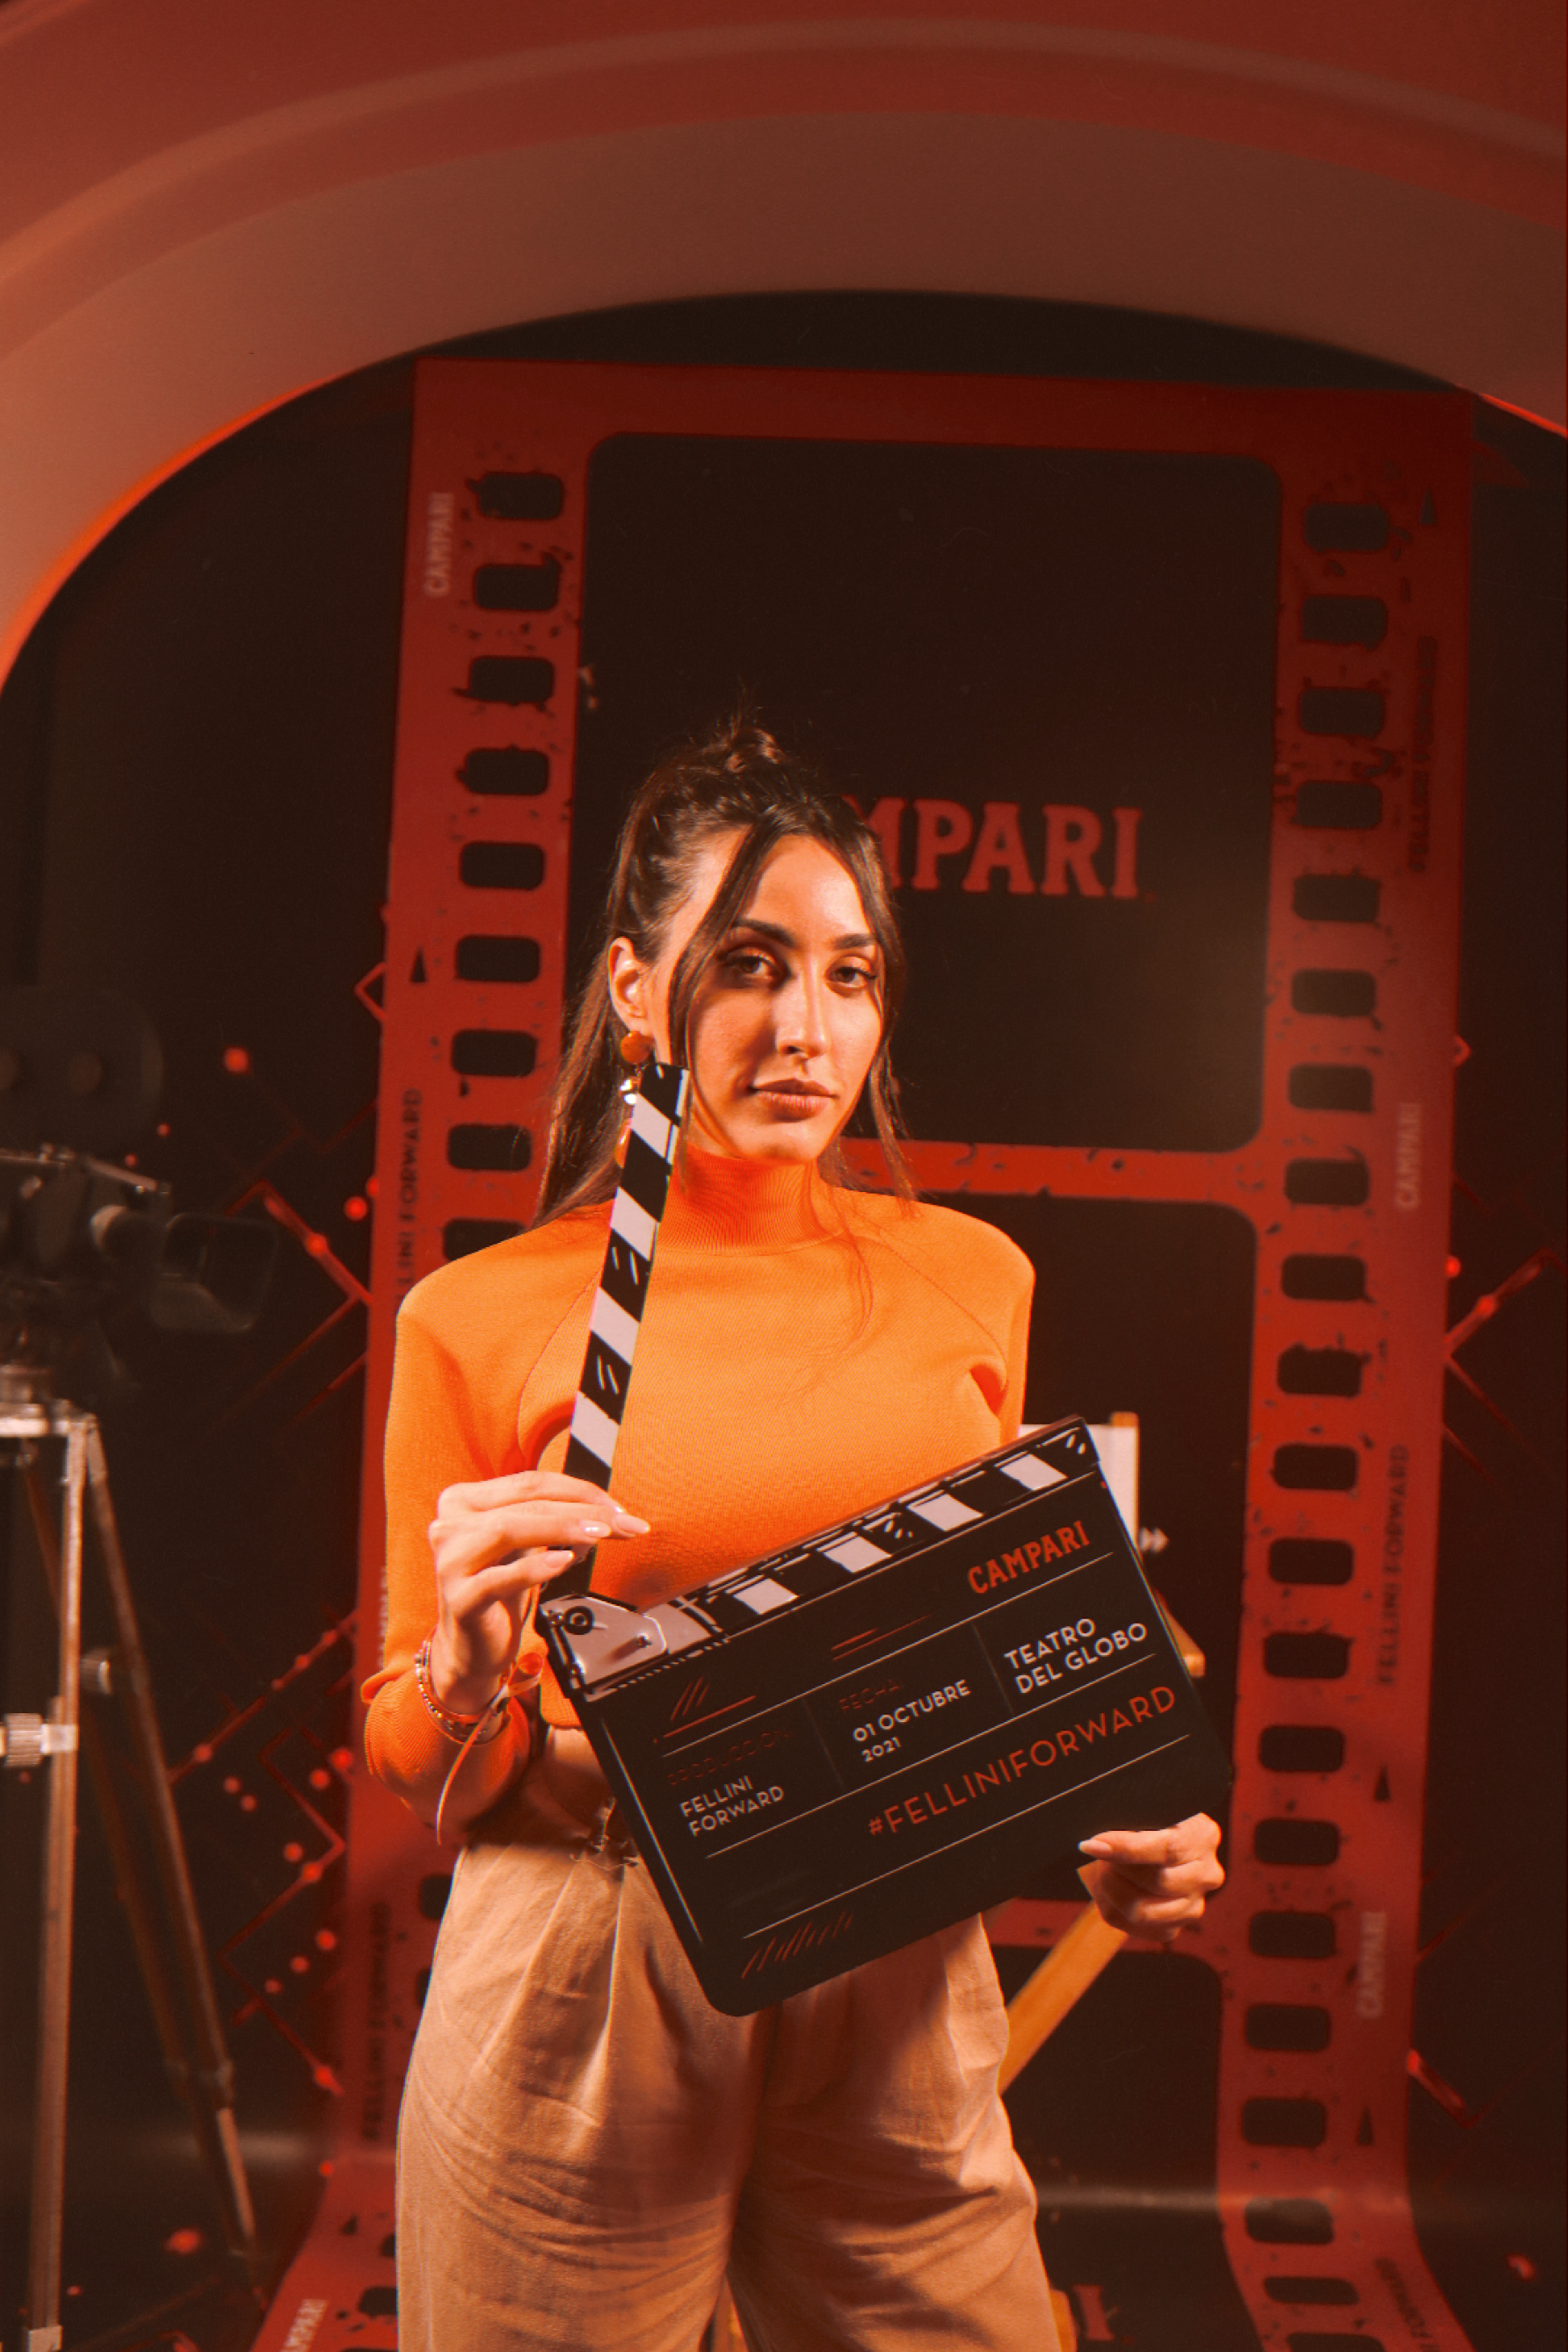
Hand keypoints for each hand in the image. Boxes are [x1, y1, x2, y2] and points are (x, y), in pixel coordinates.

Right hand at [425, 1472, 647, 1713]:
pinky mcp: (458, 1599)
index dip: (579, 1490)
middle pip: (526, 1503)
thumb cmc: (498, 1592)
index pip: (529, 1483)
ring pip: (509, 1529)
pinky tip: (563, 1562)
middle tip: (623, 1522)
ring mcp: (450, 1562)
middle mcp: (449, 1525)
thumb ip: (554, 1521)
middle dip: (582, 1509)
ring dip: (562, 1528)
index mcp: (464, 1501)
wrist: (472, 1649)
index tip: (617, 1507)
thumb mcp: (525, 1546)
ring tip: (599, 1535)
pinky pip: (497, 1578)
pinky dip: (534, 1568)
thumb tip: (606, 1513)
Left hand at [1076, 1813, 1223, 1944]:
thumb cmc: (1142, 1821)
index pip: (1166, 1848)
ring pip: (1142, 1910)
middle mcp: (1206, 1875)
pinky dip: (1112, 1905)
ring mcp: (1192, 1906)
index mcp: (1203, 1836)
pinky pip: (1132, 1925)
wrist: (1148, 1844)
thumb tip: (1098, 1843)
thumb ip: (1127, 1822)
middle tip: (1094, 1852)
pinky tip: (1109, 1887)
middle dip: (1116, 1868)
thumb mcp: (1139, 1811)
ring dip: (1111, 1889)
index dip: (1126, 1848)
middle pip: (1156, 1882)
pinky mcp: (1171, 1929)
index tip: (1091, 1845)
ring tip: (1102, 1869)